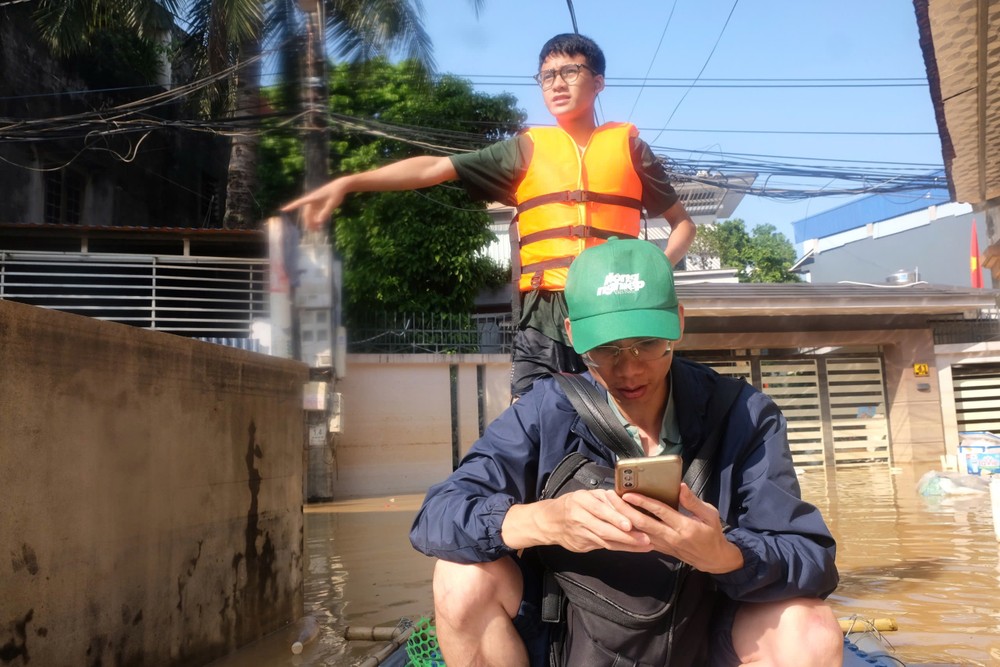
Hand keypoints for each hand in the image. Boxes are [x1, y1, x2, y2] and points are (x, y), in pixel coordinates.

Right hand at [281, 178, 348, 230]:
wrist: (341, 186)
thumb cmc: (336, 193)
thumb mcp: (332, 203)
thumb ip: (326, 212)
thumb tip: (319, 222)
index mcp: (313, 198)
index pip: (299, 202)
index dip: (291, 206)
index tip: (283, 210)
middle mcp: (312, 200)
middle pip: (306, 213)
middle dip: (308, 222)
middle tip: (312, 231)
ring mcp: (316, 203)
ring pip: (311, 214)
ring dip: (312, 222)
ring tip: (316, 230)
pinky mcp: (320, 204)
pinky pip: (316, 213)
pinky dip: (316, 219)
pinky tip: (319, 225)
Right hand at [544, 489, 654, 552]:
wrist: (549, 521)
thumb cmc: (572, 504)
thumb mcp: (586, 495)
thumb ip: (605, 499)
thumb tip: (627, 502)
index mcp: (580, 501)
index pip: (599, 510)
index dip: (615, 518)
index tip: (630, 524)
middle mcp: (579, 517)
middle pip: (604, 529)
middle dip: (626, 536)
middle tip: (646, 539)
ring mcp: (580, 534)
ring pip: (605, 541)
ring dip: (627, 545)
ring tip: (645, 545)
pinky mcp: (581, 546)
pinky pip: (603, 547)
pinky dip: (619, 548)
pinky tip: (633, 549)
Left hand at [620, 483, 743, 573]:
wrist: (713, 560)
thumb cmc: (712, 534)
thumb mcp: (710, 515)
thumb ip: (693, 501)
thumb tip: (680, 486)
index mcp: (685, 527)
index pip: (660, 512)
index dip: (643, 502)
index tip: (628, 493)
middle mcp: (671, 537)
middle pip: (643, 523)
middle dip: (625, 511)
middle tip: (611, 498)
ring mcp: (664, 545)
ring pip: (638, 533)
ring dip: (623, 521)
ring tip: (610, 507)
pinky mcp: (660, 549)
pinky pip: (640, 540)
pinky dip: (628, 531)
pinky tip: (618, 521)